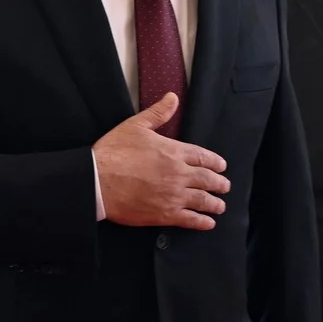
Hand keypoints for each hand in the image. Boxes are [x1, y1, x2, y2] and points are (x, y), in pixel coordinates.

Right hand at [92, 93, 229, 229]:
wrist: (97, 181)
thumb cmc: (114, 152)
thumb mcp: (136, 126)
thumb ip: (158, 113)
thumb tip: (172, 98)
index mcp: (174, 152)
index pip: (203, 157)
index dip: (215, 162)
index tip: (221, 166)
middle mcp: (179, 174)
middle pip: (208, 179)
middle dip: (219, 183)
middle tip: (225, 186)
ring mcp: (174, 195)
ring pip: (203, 200)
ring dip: (215, 204)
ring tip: (220, 206)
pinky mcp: (164, 214)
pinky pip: (190, 219)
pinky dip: (202, 222)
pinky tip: (208, 223)